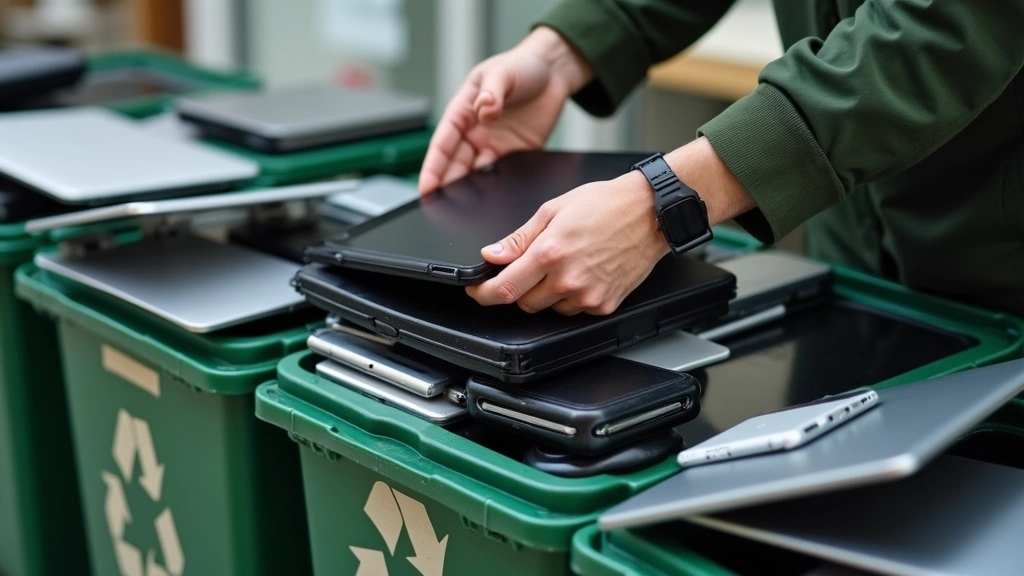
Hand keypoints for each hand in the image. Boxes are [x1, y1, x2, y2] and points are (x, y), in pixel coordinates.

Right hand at [418, 27, 593, 193]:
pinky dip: (495, 188)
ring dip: (469, 191)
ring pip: (476, 174)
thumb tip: (485, 109)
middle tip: (441, 207)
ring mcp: (494, 145)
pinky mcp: (516, 154)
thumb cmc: (522, 65)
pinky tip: (492, 200)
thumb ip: (492, 91)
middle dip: (447, 186)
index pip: (442, 143)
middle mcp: (475, 131)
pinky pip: (502, 175)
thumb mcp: (503, 72)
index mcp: (463, 111)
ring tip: (464, 209)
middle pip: (455, 164)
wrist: (555, 72)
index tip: (426, 187)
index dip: (433, 167)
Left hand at [464, 138, 756, 315]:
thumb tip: (491, 255)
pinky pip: (574, 312)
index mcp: (549, 253)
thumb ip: (518, 238)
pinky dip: (571, 298)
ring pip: (549, 309)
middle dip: (519, 288)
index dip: (483, 294)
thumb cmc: (605, 205)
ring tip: (564, 264)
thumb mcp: (552, 211)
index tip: (476, 291)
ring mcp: (587, 296)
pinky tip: (582, 273)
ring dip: (546, 294)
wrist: (649, 213)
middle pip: (524, 303)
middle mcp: (567, 279)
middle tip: (532, 266)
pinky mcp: (604, 305)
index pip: (504, 288)